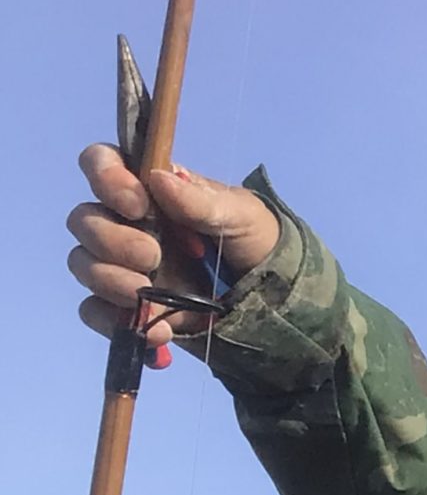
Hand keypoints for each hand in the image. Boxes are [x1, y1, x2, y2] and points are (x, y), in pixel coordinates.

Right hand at [67, 145, 280, 353]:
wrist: (275, 301)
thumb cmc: (257, 243)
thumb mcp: (242, 217)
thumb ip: (202, 201)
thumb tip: (159, 179)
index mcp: (150, 191)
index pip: (101, 164)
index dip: (104, 177)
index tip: (137, 204)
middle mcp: (127, 225)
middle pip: (84, 221)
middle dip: (112, 240)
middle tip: (153, 256)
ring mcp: (124, 267)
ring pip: (83, 264)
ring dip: (111, 281)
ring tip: (149, 295)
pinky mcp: (128, 307)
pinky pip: (95, 311)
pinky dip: (116, 321)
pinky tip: (156, 330)